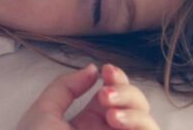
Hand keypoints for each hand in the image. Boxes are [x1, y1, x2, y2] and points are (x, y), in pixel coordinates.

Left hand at [17, 63, 160, 129]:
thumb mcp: (44, 113)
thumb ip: (66, 87)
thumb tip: (93, 69)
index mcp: (90, 122)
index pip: (115, 94)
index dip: (117, 78)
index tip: (106, 70)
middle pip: (137, 104)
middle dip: (126, 91)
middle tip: (105, 95)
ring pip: (148, 121)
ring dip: (134, 110)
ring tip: (110, 112)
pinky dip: (141, 124)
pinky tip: (116, 121)